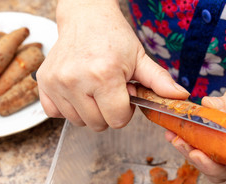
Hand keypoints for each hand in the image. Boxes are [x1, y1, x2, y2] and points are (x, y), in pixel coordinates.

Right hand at [37, 0, 188, 130]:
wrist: (85, 16)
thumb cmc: (114, 37)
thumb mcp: (139, 57)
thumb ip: (159, 81)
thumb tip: (181, 96)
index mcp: (104, 75)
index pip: (117, 120)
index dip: (125, 111)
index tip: (123, 94)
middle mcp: (77, 80)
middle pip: (98, 124)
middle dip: (108, 112)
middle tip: (108, 90)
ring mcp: (57, 82)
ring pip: (78, 122)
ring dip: (89, 110)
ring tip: (93, 88)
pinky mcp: (44, 83)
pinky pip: (55, 114)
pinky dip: (68, 108)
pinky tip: (76, 91)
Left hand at [166, 57, 225, 182]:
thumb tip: (205, 107)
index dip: (215, 166)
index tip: (197, 154)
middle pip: (221, 168)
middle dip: (197, 158)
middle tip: (179, 142)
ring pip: (211, 158)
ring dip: (190, 149)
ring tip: (173, 136)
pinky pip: (207, 142)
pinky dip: (192, 138)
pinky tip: (177, 130)